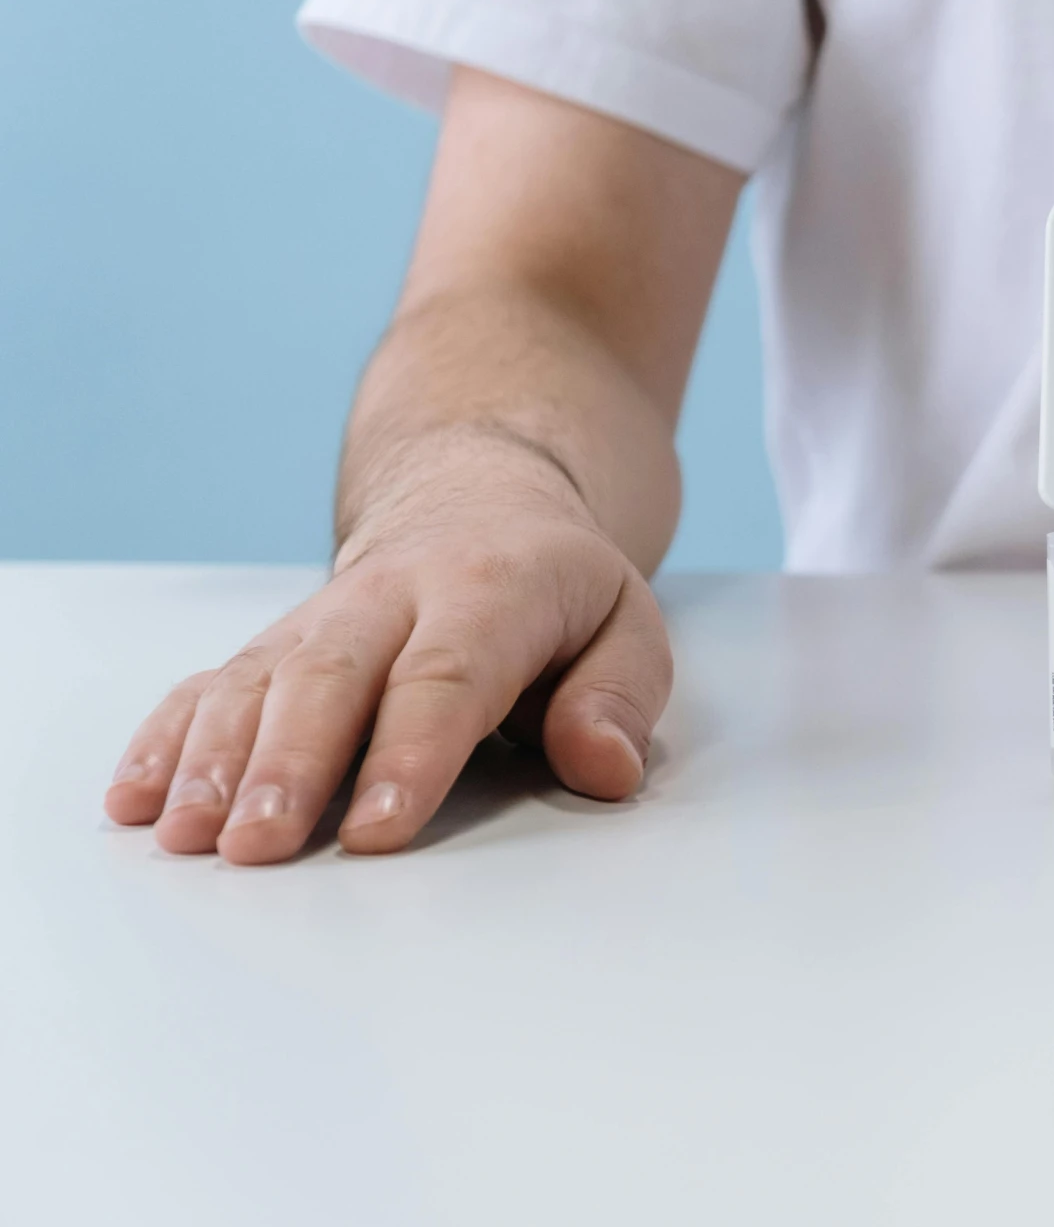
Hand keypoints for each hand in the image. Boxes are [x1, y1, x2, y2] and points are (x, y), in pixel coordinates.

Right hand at [101, 455, 668, 863]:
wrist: (477, 500)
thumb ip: (619, 697)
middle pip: (330, 679)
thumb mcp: (625, 625)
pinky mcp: (273, 644)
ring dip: (213, 761)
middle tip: (257, 847)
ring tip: (186, 837)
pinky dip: (167, 740)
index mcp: (490, 589)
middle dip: (288, 766)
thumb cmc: (555, 588)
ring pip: (257, 681)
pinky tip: (135, 800)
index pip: (446, 675)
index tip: (376, 829)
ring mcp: (320, 619)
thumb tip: (605, 767)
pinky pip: (209, 683)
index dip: (409, 754)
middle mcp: (389, 597)